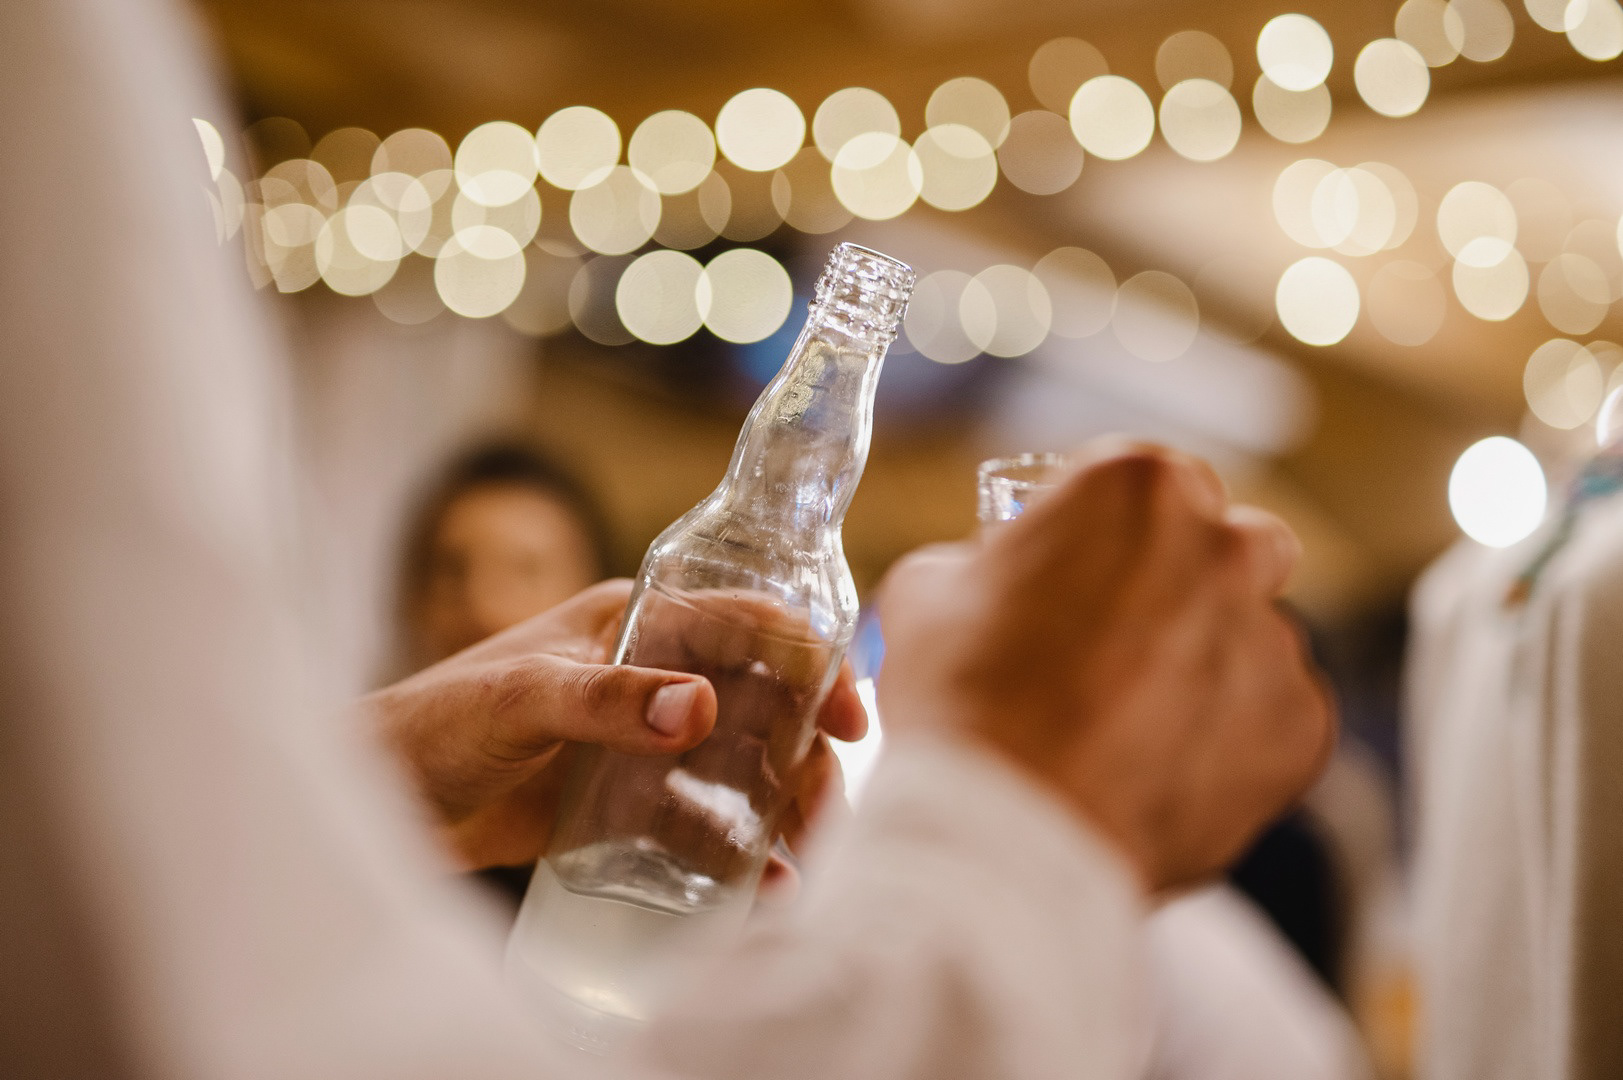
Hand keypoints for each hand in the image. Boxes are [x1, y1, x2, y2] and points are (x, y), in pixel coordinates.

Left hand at [361, 579, 865, 870]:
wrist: (380, 799)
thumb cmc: (436, 724)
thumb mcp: (520, 700)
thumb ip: (603, 700)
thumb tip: (700, 708)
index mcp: (635, 623)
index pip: (746, 622)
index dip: (810, 657)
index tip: (852, 711)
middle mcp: (652, 678)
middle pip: (762, 704)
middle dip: (808, 753)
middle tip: (826, 811)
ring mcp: (642, 743)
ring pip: (742, 768)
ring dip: (783, 808)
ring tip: (801, 860)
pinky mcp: (626, 805)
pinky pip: (700, 825)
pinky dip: (736, 854)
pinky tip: (759, 891)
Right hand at [876, 440, 1333, 892]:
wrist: (1007, 834)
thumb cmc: (962, 703)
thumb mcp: (928, 593)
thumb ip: (983, 563)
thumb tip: (995, 580)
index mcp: (1136, 487)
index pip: (1142, 479)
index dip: (1105, 528)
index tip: (1079, 569)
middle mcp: (1225, 547)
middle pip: (1227, 542)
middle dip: (1186, 577)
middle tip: (1118, 638)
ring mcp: (1274, 640)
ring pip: (1253, 635)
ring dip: (1206, 663)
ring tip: (1127, 726)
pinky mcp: (1302, 728)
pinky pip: (1273, 717)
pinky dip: (1228, 738)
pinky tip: (1159, 769)